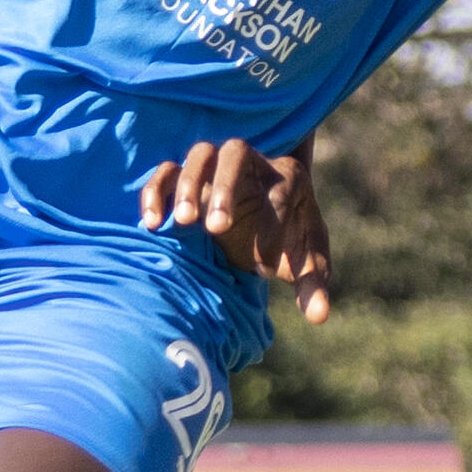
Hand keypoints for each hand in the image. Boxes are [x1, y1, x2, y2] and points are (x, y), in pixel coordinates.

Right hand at [137, 136, 333, 326]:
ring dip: (189, 184)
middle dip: (225, 188)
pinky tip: (152, 224)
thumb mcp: (303, 264)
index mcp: (287, 178)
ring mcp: (216, 167)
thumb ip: (312, 286)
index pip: (280, 192)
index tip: (265, 269)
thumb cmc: (287, 242)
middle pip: (235, 153)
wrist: (263, 225)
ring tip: (185, 223)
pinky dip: (156, 191)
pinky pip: (166, 171)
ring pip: (200, 155)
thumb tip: (319, 318)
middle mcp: (251, 163)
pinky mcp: (186, 177)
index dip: (272, 228)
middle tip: (217, 229)